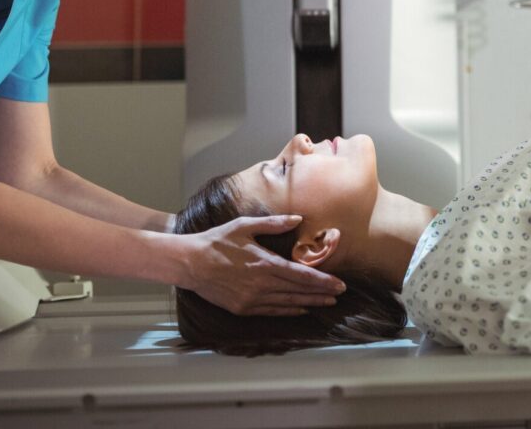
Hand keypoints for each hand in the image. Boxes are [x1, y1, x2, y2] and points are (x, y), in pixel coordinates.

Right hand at [179, 214, 345, 316]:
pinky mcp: (243, 308)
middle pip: (298, 291)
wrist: (191, 263)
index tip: (339, 284)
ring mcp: (252, 299)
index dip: (322, 281)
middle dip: (321, 293)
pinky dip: (289, 312)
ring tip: (326, 303)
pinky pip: (272, 312)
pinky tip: (301, 310)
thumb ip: (273, 224)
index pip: (301, 275)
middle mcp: (262, 284)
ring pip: (288, 304)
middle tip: (339, 294)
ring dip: (309, 303)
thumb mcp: (245, 226)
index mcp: (264, 263)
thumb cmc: (217, 240)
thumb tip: (297, 218)